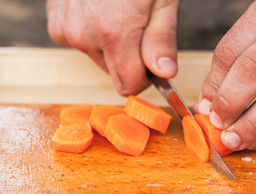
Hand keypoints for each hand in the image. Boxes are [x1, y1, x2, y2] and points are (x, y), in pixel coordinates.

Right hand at [46, 0, 177, 95]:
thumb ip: (161, 39)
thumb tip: (163, 74)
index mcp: (113, 33)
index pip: (129, 84)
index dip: (146, 78)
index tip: (154, 64)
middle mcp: (83, 35)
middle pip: (114, 73)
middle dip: (131, 60)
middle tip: (140, 28)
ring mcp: (65, 28)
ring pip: (97, 58)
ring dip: (112, 46)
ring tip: (120, 14)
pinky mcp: (55, 21)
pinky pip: (80, 42)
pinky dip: (94, 34)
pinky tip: (101, 10)